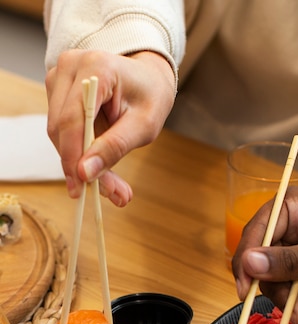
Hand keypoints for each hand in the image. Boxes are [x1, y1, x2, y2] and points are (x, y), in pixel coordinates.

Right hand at [46, 49, 175, 205]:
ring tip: (112, 184)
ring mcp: (60, 77)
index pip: (71, 120)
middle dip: (79, 166)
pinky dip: (79, 152)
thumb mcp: (144, 125)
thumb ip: (115, 147)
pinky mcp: (58, 91)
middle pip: (60, 129)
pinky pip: (62, 131)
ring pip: (58, 133)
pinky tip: (101, 163)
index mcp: (95, 68)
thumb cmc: (150, 96)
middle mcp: (70, 67)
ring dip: (80, 163)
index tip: (80, 189)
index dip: (72, 158)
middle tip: (109, 193)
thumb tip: (84, 173)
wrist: (148, 77)